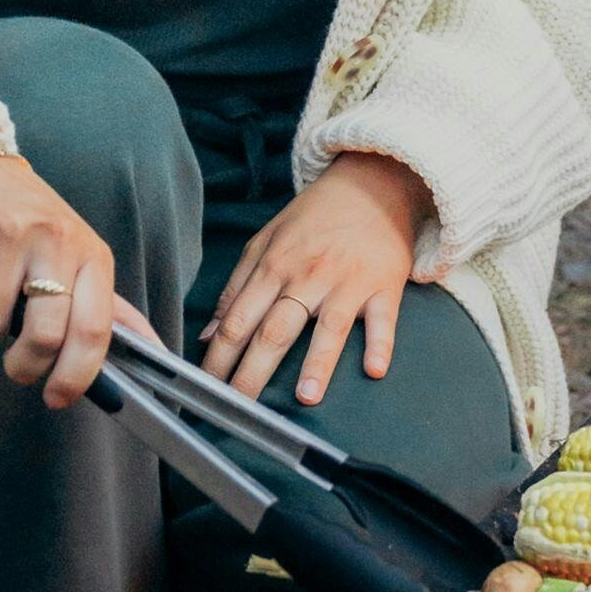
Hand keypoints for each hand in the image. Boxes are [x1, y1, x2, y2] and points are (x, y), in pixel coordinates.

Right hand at [0, 133, 116, 408]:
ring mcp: (9, 231)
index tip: (59, 398)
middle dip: (25, 367)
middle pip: (44, 335)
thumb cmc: (31, 222)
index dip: (76, 375)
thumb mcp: (79, 255)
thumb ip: (108, 307)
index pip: (95, 329)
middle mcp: (57, 239)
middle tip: (17, 368)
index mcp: (92, 254)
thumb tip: (154, 353)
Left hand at [204, 151, 431, 406]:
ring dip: (317, 363)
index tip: (206, 388)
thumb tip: (209, 334)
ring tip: (305, 398)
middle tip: (240, 408)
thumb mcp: (266, 242)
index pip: (238, 320)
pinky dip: (380, 344)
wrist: (372, 183)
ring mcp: (348, 282)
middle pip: (275, 330)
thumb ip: (236, 288)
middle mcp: (308, 276)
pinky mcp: (384, 285)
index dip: (220, 356)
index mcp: (273, 266)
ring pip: (329, 328)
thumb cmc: (315, 217)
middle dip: (254, 372)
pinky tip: (374, 369)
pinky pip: (383, 319)